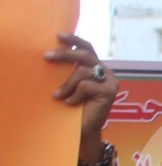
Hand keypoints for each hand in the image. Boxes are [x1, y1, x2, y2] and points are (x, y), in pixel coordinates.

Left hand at [44, 33, 117, 162]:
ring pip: (83, 71)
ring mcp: (110, 82)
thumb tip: (54, 53)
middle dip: (65, 54)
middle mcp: (107, 73)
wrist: (83, 131)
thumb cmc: (74, 108)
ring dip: (66, 84)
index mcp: (98, 68)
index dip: (75, 40)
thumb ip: (71, 70)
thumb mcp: (71, 84)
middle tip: (47, 57)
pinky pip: (85, 86)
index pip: (88, 48)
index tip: (58, 35)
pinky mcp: (109, 92)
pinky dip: (74, 94)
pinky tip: (70, 103)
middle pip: (85, 55)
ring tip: (58, 95)